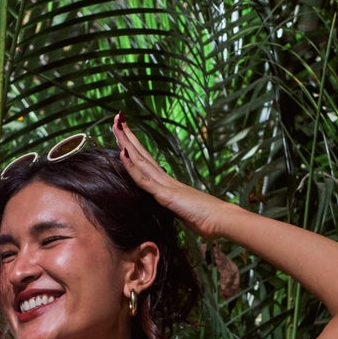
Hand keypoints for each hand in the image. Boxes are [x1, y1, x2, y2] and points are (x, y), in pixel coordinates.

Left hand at [112, 114, 225, 239]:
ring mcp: (165, 185)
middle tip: (117, 118)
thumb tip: (173, 210)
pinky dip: (132, 167)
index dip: (135, 148)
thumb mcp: (184, 213)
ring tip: (116, 125)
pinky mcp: (166, 196)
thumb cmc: (206, 219)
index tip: (125, 133)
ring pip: (141, 161)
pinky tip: (123, 153)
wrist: (221, 220)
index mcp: (168, 184)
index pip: (147, 162)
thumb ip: (176, 208)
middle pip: (142, 155)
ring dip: (127, 143)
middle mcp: (165, 180)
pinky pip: (145, 180)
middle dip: (128, 137)